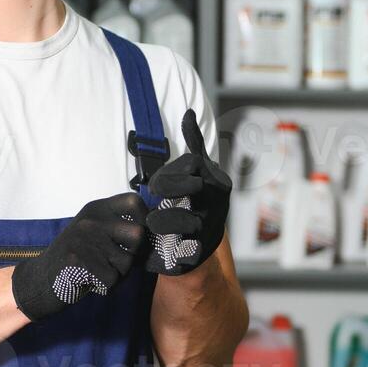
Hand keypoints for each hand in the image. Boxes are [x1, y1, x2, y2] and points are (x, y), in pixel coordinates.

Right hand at [11, 192, 148, 321]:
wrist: (39, 280)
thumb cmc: (74, 259)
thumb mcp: (92, 233)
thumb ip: (118, 228)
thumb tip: (156, 231)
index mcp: (95, 209)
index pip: (134, 201)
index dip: (144, 219)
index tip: (133, 238)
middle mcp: (90, 220)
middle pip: (137, 234)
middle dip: (132, 255)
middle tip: (114, 263)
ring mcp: (82, 240)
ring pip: (127, 262)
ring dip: (117, 275)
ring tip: (97, 273)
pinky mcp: (76, 262)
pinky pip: (111, 279)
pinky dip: (104, 287)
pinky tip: (89, 282)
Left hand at [145, 110, 230, 275]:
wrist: (199, 245)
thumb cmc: (193, 202)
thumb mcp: (195, 172)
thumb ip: (194, 144)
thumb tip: (189, 113)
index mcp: (216, 182)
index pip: (193, 164)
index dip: (171, 171)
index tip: (155, 183)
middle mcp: (217, 204)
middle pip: (196, 187)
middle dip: (173, 187)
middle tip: (155, 194)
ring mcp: (209, 229)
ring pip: (190, 221)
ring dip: (167, 220)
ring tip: (151, 221)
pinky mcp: (199, 253)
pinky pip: (187, 251)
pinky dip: (172, 249)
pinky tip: (159, 247)